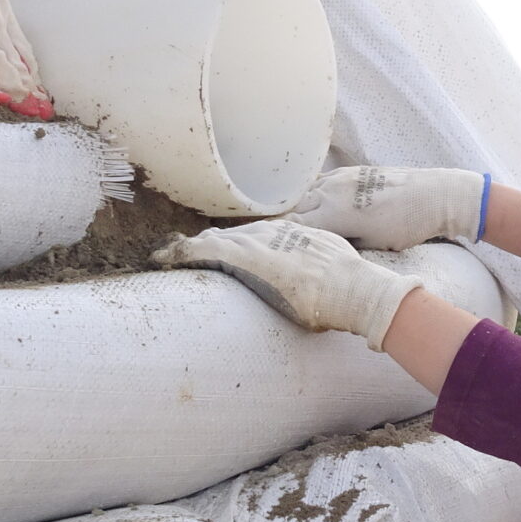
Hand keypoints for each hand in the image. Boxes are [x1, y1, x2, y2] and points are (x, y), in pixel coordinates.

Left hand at [153, 221, 425, 350]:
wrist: (354, 288)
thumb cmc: (353, 285)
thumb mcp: (335, 261)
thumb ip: (320, 263)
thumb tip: (319, 281)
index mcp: (296, 233)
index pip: (256, 234)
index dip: (234, 241)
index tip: (221, 247)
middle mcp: (274, 233)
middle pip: (232, 234)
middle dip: (207, 242)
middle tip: (182, 250)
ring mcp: (258, 244)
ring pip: (215, 240)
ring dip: (190, 248)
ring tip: (166, 255)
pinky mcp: (245, 258)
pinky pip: (207, 251)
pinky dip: (184, 253)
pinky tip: (166, 257)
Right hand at [288, 166, 486, 249]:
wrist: (434, 195)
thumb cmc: (406, 225)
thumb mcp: (372, 244)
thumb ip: (342, 242)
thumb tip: (323, 244)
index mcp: (333, 213)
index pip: (293, 227)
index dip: (280, 239)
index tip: (269, 249)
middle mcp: (331, 191)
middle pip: (295, 209)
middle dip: (284, 224)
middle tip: (275, 239)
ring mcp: (340, 178)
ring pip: (306, 194)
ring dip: (298, 208)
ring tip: (291, 223)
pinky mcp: (351, 172)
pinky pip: (322, 183)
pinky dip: (313, 195)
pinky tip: (315, 204)